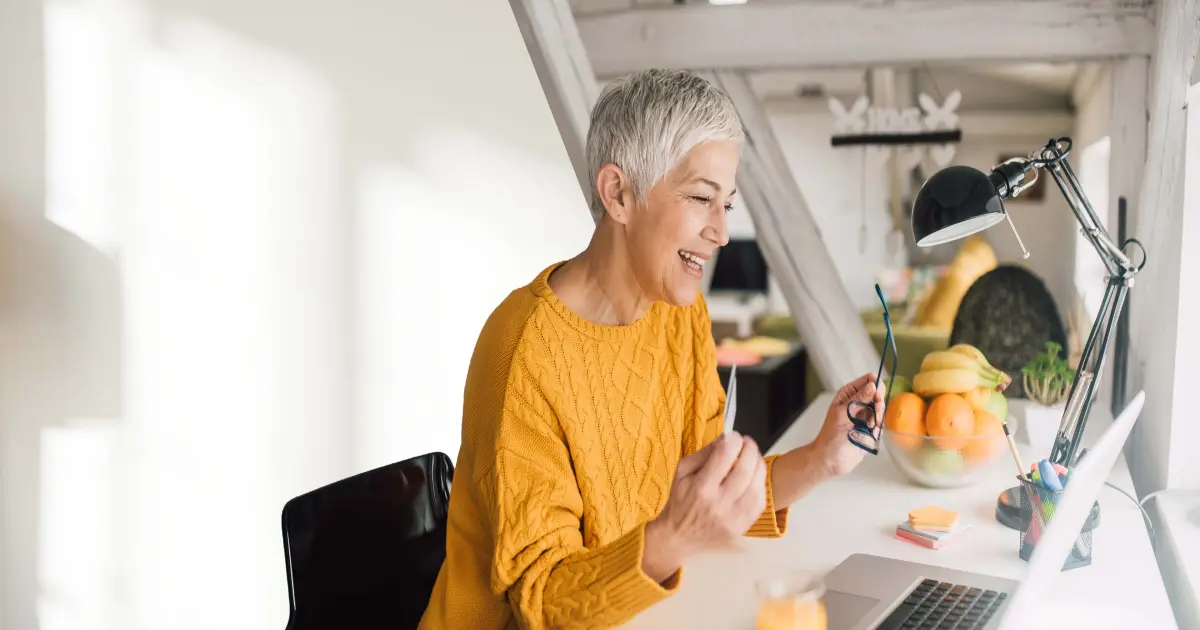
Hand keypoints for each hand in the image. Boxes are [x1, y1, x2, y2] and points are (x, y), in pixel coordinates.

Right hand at [643, 433, 766, 575]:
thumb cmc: (680, 501)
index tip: (733, 436)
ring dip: (758, 465)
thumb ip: (704, 453)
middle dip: (750, 449)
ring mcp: (733, 518)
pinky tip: (753, 478)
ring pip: (756, 485)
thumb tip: (726, 439)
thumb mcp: (682, 472)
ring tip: (753, 458)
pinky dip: (760, 485)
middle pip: (745, 469)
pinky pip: (760, 501)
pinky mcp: (742, 527)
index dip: (733, 440)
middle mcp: (719, 504)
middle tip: (747, 442)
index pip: (724, 456)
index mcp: (701, 488)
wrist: (679, 537)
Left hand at [812, 373, 885, 477]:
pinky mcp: (871, 429)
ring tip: (870, 426)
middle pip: (878, 394)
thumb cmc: (831, 436)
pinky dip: (878, 428)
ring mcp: (866, 416)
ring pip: (881, 409)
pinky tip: (870, 433)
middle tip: (875, 414)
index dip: (875, 385)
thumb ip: (858, 399)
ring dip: (878, 417)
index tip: (877, 395)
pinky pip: (881, 423)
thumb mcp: (843, 414)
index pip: (868, 381)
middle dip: (878, 403)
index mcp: (849, 395)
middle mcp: (858, 403)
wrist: (831, 460)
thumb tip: (873, 385)